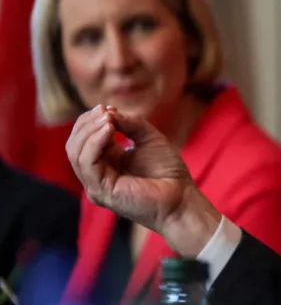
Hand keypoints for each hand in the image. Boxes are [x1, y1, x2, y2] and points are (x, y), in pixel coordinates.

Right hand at [66, 105, 220, 256]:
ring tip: (108, 119)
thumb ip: (130, 123)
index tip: (108, 108)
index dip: (91, 121)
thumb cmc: (168, 171)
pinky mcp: (102, 191)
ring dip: (90, 131)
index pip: (84, 139)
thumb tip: (109, 112)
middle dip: (87, 124)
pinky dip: (95, 143)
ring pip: (76, 154)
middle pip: (75, 145)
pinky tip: (109, 130)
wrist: (181, 196)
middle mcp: (97, 175)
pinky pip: (88, 164)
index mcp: (106, 162)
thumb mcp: (149, 138)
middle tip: (105, 110)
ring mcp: (96, 185)